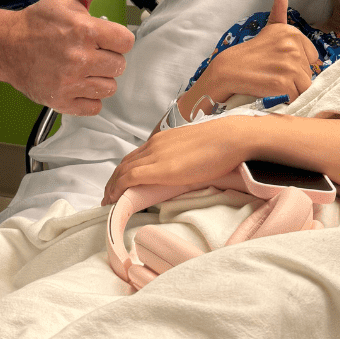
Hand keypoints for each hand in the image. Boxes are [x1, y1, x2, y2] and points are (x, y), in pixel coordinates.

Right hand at [2, 0, 134, 114]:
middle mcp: (79, 58)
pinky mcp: (61, 100)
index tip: (105, 38)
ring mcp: (70, 81)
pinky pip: (94, 106)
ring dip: (99, 78)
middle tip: (89, 52)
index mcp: (84, 30)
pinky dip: (88, 98)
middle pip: (119, 65)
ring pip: (109, 87)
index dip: (117, 39)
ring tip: (83, 68)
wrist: (6, 46)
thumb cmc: (39, 22)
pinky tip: (76, 84)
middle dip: (107, 58)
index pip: (126, 42)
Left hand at [102, 115, 259, 203]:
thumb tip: (185, 170)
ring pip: (123, 171)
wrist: (231, 138)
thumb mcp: (197, 149)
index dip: (124, 171)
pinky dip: (117, 188)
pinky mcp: (159, 168)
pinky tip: (113, 200)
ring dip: (112, 186)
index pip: (136, 156)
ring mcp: (155, 155)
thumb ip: (185, 157)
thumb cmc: (223, 144)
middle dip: (113, 180)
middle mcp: (155, 145)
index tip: (119, 184)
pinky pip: (129, 178)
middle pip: (125, 163)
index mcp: (163, 139)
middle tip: (108, 196)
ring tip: (108, 201)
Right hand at [181, 0, 319, 114]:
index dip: (297, 64)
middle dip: (294, 78)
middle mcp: (292, 46)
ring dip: (291, 90)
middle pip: (309, 73)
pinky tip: (272, 91)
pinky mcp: (283, 82)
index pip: (312, 57)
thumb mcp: (270, 27)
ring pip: (304, 87)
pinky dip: (287, 100)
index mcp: (292, 33)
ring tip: (272, 82)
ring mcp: (288, 65)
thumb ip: (279, 7)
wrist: (227, 71)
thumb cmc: (250, 53)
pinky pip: (297, 98)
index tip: (279, 63)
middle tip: (272, 73)